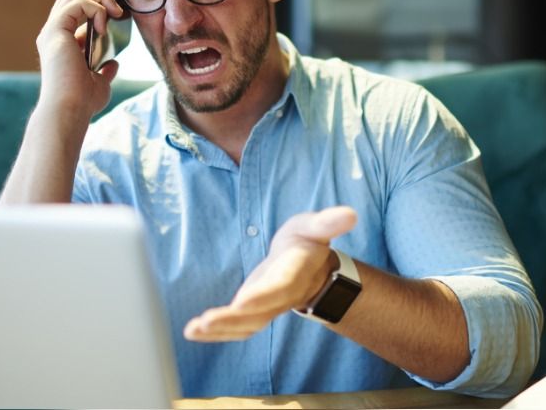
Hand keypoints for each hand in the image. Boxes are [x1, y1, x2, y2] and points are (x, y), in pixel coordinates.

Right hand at [35, 0, 125, 120]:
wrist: (70, 109)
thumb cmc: (82, 102)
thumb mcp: (99, 83)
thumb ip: (105, 71)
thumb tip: (113, 64)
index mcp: (61, 43)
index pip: (74, 9)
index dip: (96, 3)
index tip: (118, 11)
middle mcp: (53, 34)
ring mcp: (52, 31)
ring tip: (115, 9)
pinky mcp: (55, 31)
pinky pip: (76, 4)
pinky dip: (94, 8)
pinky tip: (104, 26)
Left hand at [183, 206, 357, 340]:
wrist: (311, 266)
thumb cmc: (308, 241)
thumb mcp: (316, 226)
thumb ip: (329, 221)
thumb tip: (351, 214)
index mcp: (295, 272)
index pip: (280, 286)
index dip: (263, 295)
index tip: (242, 301)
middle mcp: (281, 295)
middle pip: (258, 312)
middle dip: (232, 319)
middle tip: (206, 322)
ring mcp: (268, 307)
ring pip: (246, 325)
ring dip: (220, 330)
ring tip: (194, 329)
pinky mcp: (254, 311)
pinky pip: (237, 327)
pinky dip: (217, 332)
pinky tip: (194, 331)